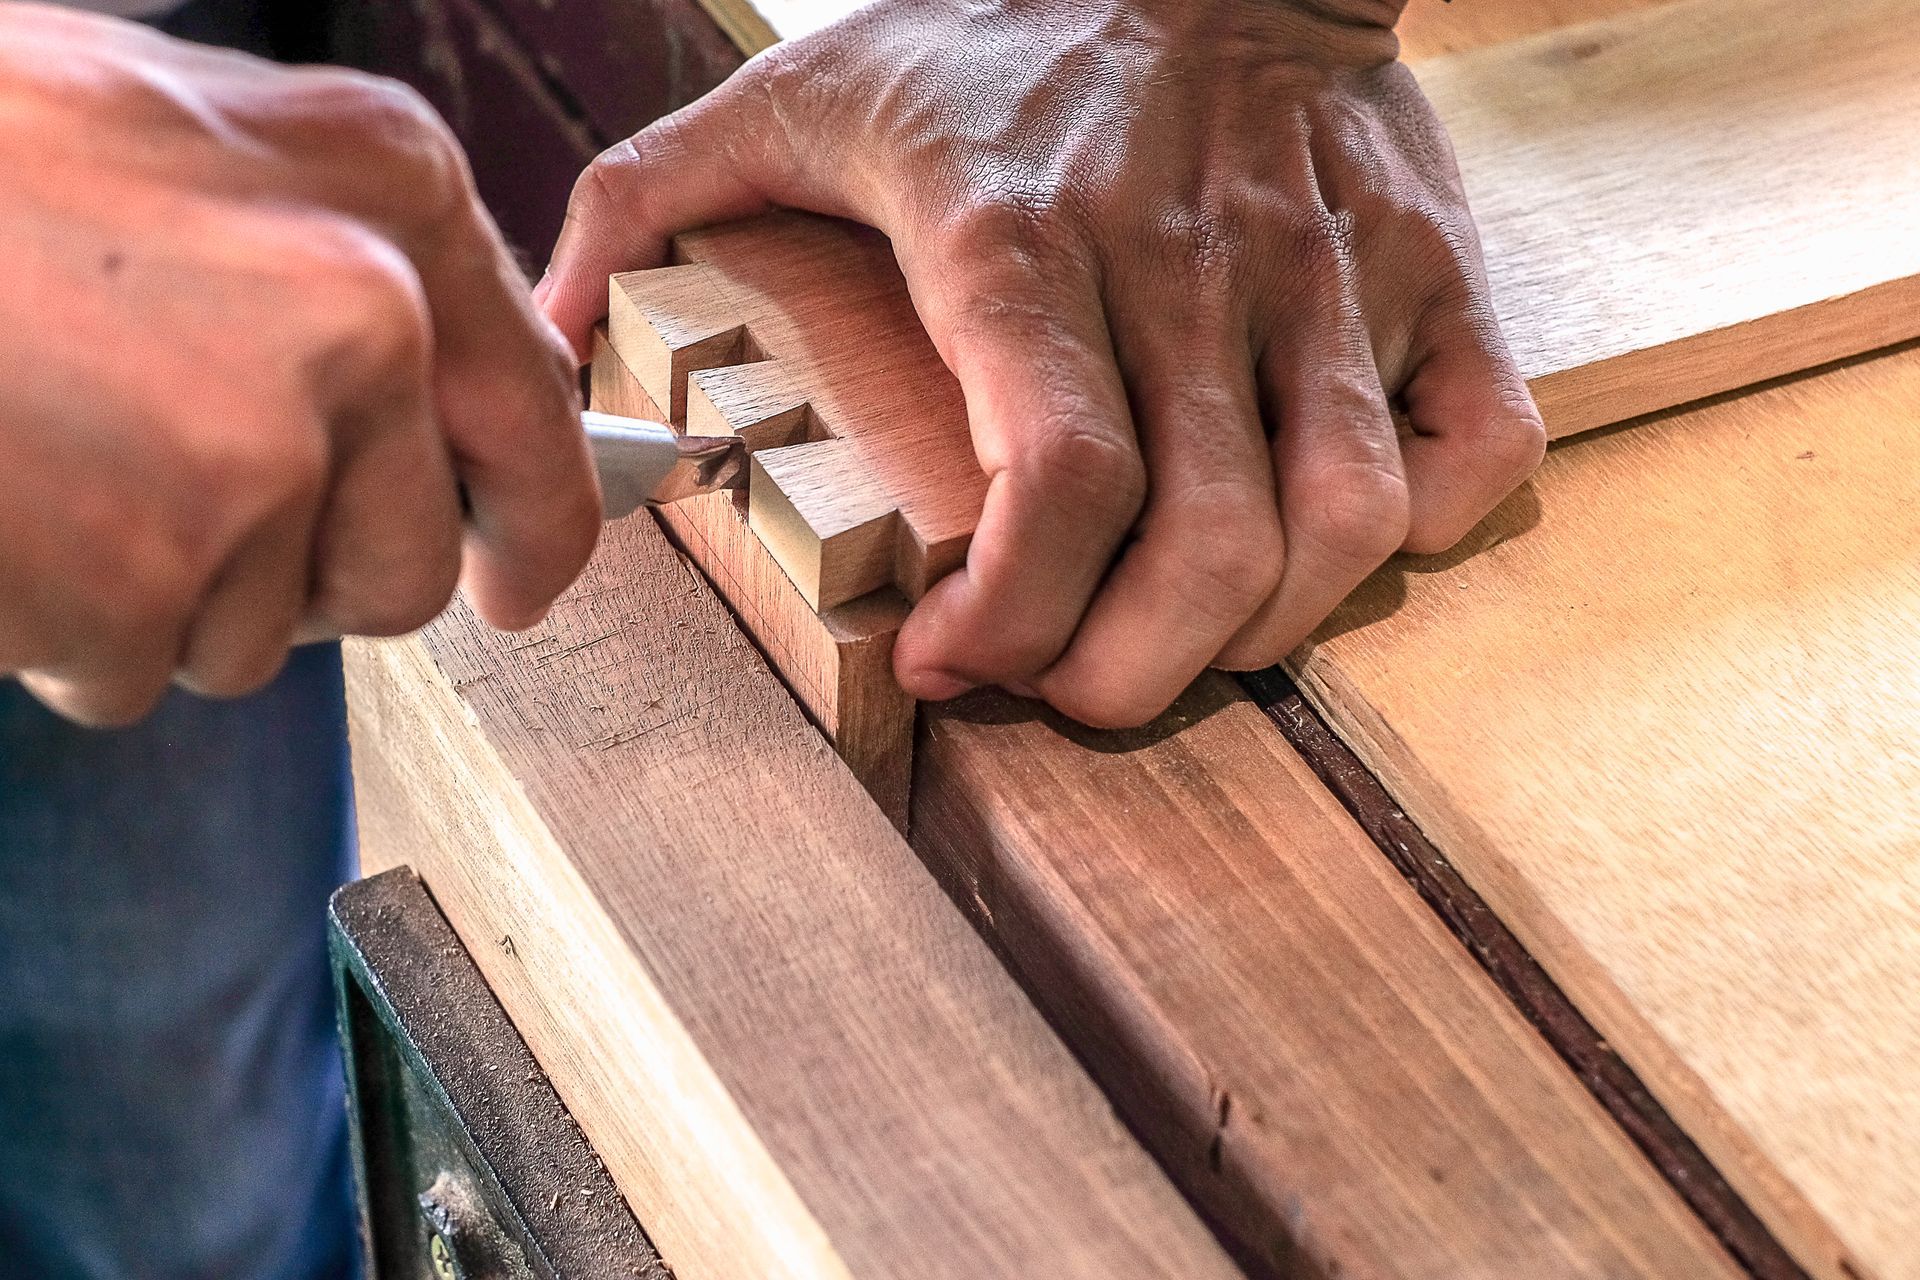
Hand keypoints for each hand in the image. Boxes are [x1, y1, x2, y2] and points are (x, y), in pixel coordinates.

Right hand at [0, 5, 599, 725]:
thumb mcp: (172, 133)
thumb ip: (328, 249)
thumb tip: (432, 387)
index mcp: (386, 183)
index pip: (533, 413)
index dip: (530, 522)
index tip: (518, 579)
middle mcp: (363, 308)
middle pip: (401, 561)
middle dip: (298, 572)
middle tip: (166, 496)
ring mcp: (260, 444)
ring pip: (266, 627)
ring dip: (164, 589)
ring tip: (50, 458)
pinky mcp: (147, 563)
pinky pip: (138, 667)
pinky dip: (65, 627)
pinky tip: (6, 511)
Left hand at [541, 0, 1544, 727]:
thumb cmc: (1004, 34)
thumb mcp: (800, 89)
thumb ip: (654, 197)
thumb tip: (543, 320)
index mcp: (1024, 241)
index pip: (1058, 480)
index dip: (1015, 620)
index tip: (954, 664)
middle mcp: (1190, 268)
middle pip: (1210, 545)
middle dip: (1134, 677)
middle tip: (1072, 693)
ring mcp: (1328, 275)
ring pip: (1348, 521)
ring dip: (1265, 630)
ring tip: (1186, 636)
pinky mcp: (1428, 271)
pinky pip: (1479, 448)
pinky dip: (1424, 532)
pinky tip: (1330, 535)